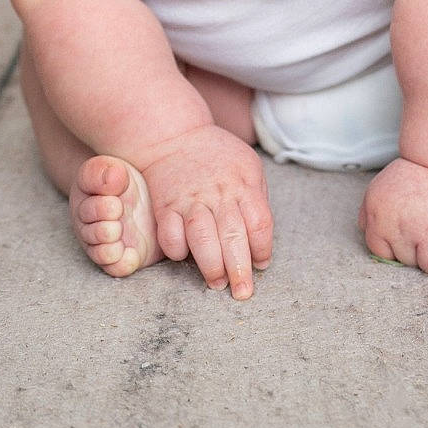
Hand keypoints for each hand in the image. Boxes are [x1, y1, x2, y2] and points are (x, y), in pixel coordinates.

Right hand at [139, 126, 273, 299]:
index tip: (261, 265)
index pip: (259, 222)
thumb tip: (262, 240)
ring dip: (211, 265)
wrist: (174, 135)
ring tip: (217, 283)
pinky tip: (184, 256)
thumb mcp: (247, 166)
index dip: (263, 248)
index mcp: (243, 183)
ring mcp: (190, 199)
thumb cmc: (217, 156)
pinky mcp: (165, 205)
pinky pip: (169, 234)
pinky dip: (177, 249)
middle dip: (240, 268)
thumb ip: (257, 199)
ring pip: (202, 237)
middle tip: (242, 292)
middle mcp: (217, 193)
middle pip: (233, 235)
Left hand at [359, 156, 427, 274]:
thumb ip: (368, 214)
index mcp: (380, 222)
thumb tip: (367, 232)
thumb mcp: (379, 189)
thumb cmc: (414, 172)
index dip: (398, 248)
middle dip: (420, 251)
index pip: (384, 255)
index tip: (410, 236)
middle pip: (410, 264)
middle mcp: (402, 231)